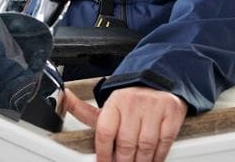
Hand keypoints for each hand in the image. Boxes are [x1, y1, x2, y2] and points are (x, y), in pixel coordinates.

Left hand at [64, 86, 186, 161]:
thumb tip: (62, 100)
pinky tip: (152, 161)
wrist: (159, 81)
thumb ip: (85, 110)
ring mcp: (154, 108)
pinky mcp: (171, 113)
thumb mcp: (108, 104)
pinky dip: (158, 157)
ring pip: (145, 146)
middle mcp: (134, 103)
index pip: (105, 132)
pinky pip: (164, 142)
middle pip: (125, 143)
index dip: (103, 154)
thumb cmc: (131, 99)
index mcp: (115, 101)